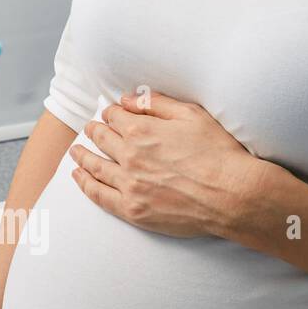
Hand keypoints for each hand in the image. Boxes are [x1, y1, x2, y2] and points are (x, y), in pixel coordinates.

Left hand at [70, 91, 276, 239]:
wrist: (232, 194)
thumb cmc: (218, 153)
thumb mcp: (191, 115)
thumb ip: (157, 104)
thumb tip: (130, 99)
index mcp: (142, 131)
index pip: (115, 116)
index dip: (111, 112)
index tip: (110, 112)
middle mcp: (129, 157)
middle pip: (101, 139)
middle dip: (94, 131)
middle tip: (89, 129)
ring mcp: (129, 185)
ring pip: (95, 166)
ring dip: (82, 156)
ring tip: (76, 151)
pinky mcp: (133, 209)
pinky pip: (99, 195)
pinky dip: (85, 184)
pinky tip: (78, 177)